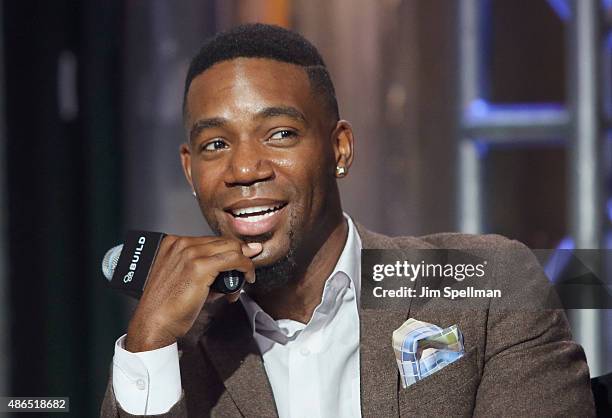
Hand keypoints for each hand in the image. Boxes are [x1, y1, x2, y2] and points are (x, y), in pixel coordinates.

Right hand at [125, 235, 261, 351]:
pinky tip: (248, 278)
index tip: (241, 259)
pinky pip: (234, 259)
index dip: (229, 250)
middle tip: (246, 270)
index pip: (211, 240)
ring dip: (244, 262)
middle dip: (240, 255)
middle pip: (223, 240)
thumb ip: (205, 270)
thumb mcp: (184, 279)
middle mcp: (181, 244)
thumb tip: (231, 269)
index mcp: (173, 243)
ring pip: (231, 247)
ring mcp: (190, 253)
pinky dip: (246, 267)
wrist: (154, 322)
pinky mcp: (200, 266)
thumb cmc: (166, 306)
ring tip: (244, 280)